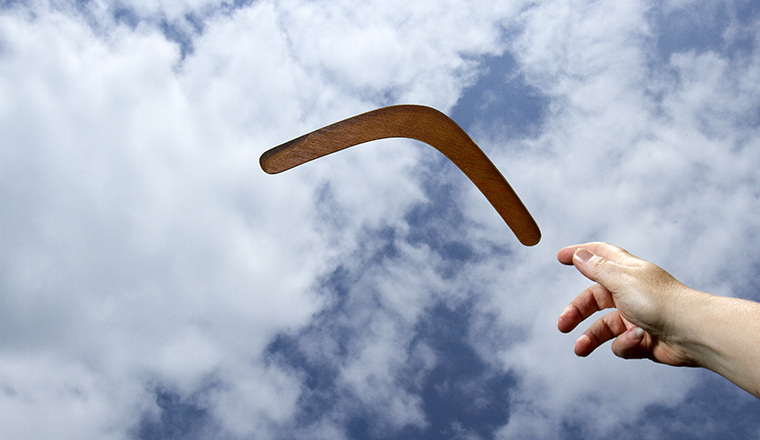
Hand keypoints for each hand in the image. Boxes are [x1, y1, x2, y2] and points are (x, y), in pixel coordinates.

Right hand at [557, 242, 701, 366]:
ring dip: (591, 337)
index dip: (580, 254)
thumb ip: (596, 269)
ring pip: (604, 327)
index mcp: (627, 272)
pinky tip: (637, 341)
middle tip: (563, 325)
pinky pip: (622, 344)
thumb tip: (579, 254)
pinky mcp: (643, 340)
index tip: (560, 257)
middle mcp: (630, 293)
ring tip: (580, 349)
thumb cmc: (660, 302)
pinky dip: (625, 344)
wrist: (693, 333)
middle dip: (577, 312)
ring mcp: (637, 317)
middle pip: (594, 299)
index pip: (599, 256)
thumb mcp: (621, 280)